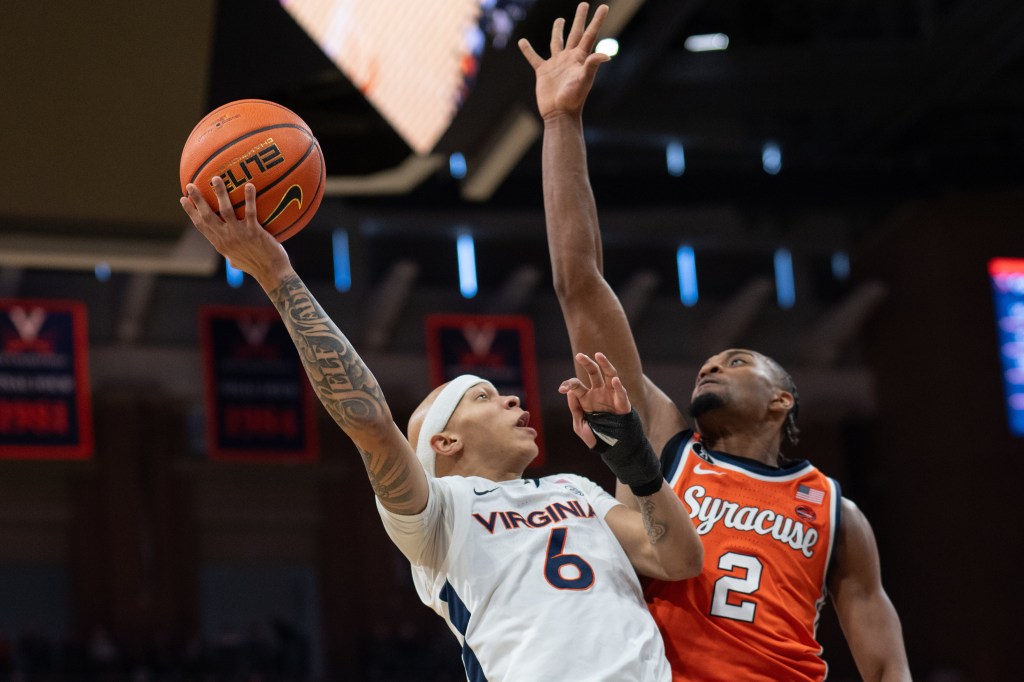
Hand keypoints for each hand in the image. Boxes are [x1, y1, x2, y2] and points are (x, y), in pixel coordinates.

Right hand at [179, 176, 290, 286]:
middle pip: (207, 216)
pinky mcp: (254, 232)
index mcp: (220, 244)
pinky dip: (249, 198)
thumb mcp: (238, 260)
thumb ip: (231, 252)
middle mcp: (226, 238)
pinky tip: (249, 185)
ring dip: (220, 193)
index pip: (201, 226)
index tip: (183, 199)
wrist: (272, 274)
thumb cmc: (257, 267)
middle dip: (197, 200)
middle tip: (190, 184)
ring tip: (216, 178)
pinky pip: (251, 211)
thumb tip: (228, 251)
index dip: (191, 212)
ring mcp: (239, 234)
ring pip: (225, 210)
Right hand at [518, 2, 609, 120]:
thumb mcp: (584, 81)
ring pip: (557, 42)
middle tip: (583, 4)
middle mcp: (569, 58)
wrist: (559, 113)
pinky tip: (522, 42)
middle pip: (575, 33)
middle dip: (579, 19)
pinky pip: (534, 58)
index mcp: (580, 58)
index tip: (603, 7)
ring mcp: (556, 64)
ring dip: (557, 30)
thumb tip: (606, 55)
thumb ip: (592, 65)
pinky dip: (528, 50)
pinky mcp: (543, 72)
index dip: (596, 20)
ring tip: (560, 19)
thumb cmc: (574, 99)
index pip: (590, 35)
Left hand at [559, 352, 630, 447]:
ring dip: (605, 364)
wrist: (612, 448)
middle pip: (593, 372)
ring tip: (598, 355)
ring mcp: (611, 395)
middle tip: (579, 355)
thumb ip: (575, 409)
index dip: (568, 384)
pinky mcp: (622, 403)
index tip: (562, 389)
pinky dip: (618, 386)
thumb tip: (569, 391)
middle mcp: (598, 392)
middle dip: (587, 363)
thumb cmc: (595, 436)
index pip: (576, 385)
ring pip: (609, 374)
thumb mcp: (580, 425)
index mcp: (586, 398)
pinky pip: (621, 392)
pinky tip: (614, 380)